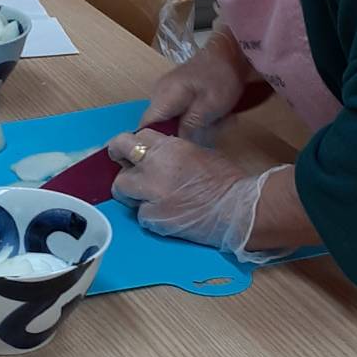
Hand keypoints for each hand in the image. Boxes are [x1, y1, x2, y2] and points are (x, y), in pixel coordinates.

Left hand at [108, 128, 281, 258]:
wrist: (237, 209)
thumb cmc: (225, 180)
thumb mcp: (196, 152)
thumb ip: (171, 151)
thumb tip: (155, 155)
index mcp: (167, 147)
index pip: (131, 137)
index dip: (129, 146)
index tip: (128, 152)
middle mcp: (154, 167)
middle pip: (119, 159)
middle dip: (122, 164)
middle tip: (129, 172)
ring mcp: (151, 194)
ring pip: (122, 189)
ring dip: (132, 192)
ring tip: (148, 197)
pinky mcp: (153, 219)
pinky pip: (140, 215)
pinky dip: (150, 215)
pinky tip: (166, 214)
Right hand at [144, 25, 249, 136]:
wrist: (232, 52)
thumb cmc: (222, 78)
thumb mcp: (210, 106)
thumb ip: (189, 126)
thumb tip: (174, 143)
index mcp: (164, 96)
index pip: (145, 126)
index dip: (155, 142)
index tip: (176, 150)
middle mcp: (159, 93)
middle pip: (160, 125)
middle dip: (183, 133)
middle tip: (209, 131)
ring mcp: (166, 90)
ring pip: (172, 120)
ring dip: (193, 125)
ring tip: (217, 120)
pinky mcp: (176, 90)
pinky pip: (179, 111)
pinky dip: (195, 116)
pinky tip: (214, 114)